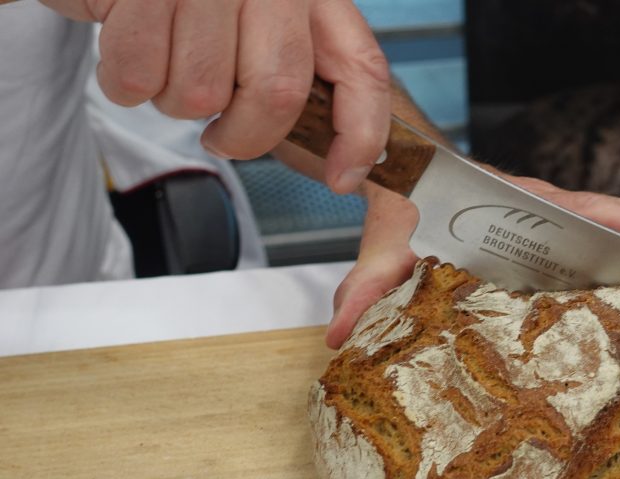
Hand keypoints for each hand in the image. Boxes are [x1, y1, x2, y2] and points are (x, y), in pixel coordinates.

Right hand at [42, 0, 389, 193]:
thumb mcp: (259, 23)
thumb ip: (294, 75)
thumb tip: (337, 163)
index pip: (361, 68)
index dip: (360, 134)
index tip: (341, 179)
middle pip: (278, 94)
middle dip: (244, 137)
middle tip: (219, 134)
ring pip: (201, 94)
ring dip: (172, 100)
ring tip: (166, 62)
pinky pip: (137, 74)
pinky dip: (124, 82)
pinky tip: (127, 43)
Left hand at [325, 174, 619, 348]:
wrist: (405, 178)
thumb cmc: (406, 208)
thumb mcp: (386, 248)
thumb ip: (368, 288)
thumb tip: (344, 338)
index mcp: (522, 205)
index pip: (587, 211)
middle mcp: (549, 206)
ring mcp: (558, 217)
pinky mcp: (558, 231)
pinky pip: (610, 235)